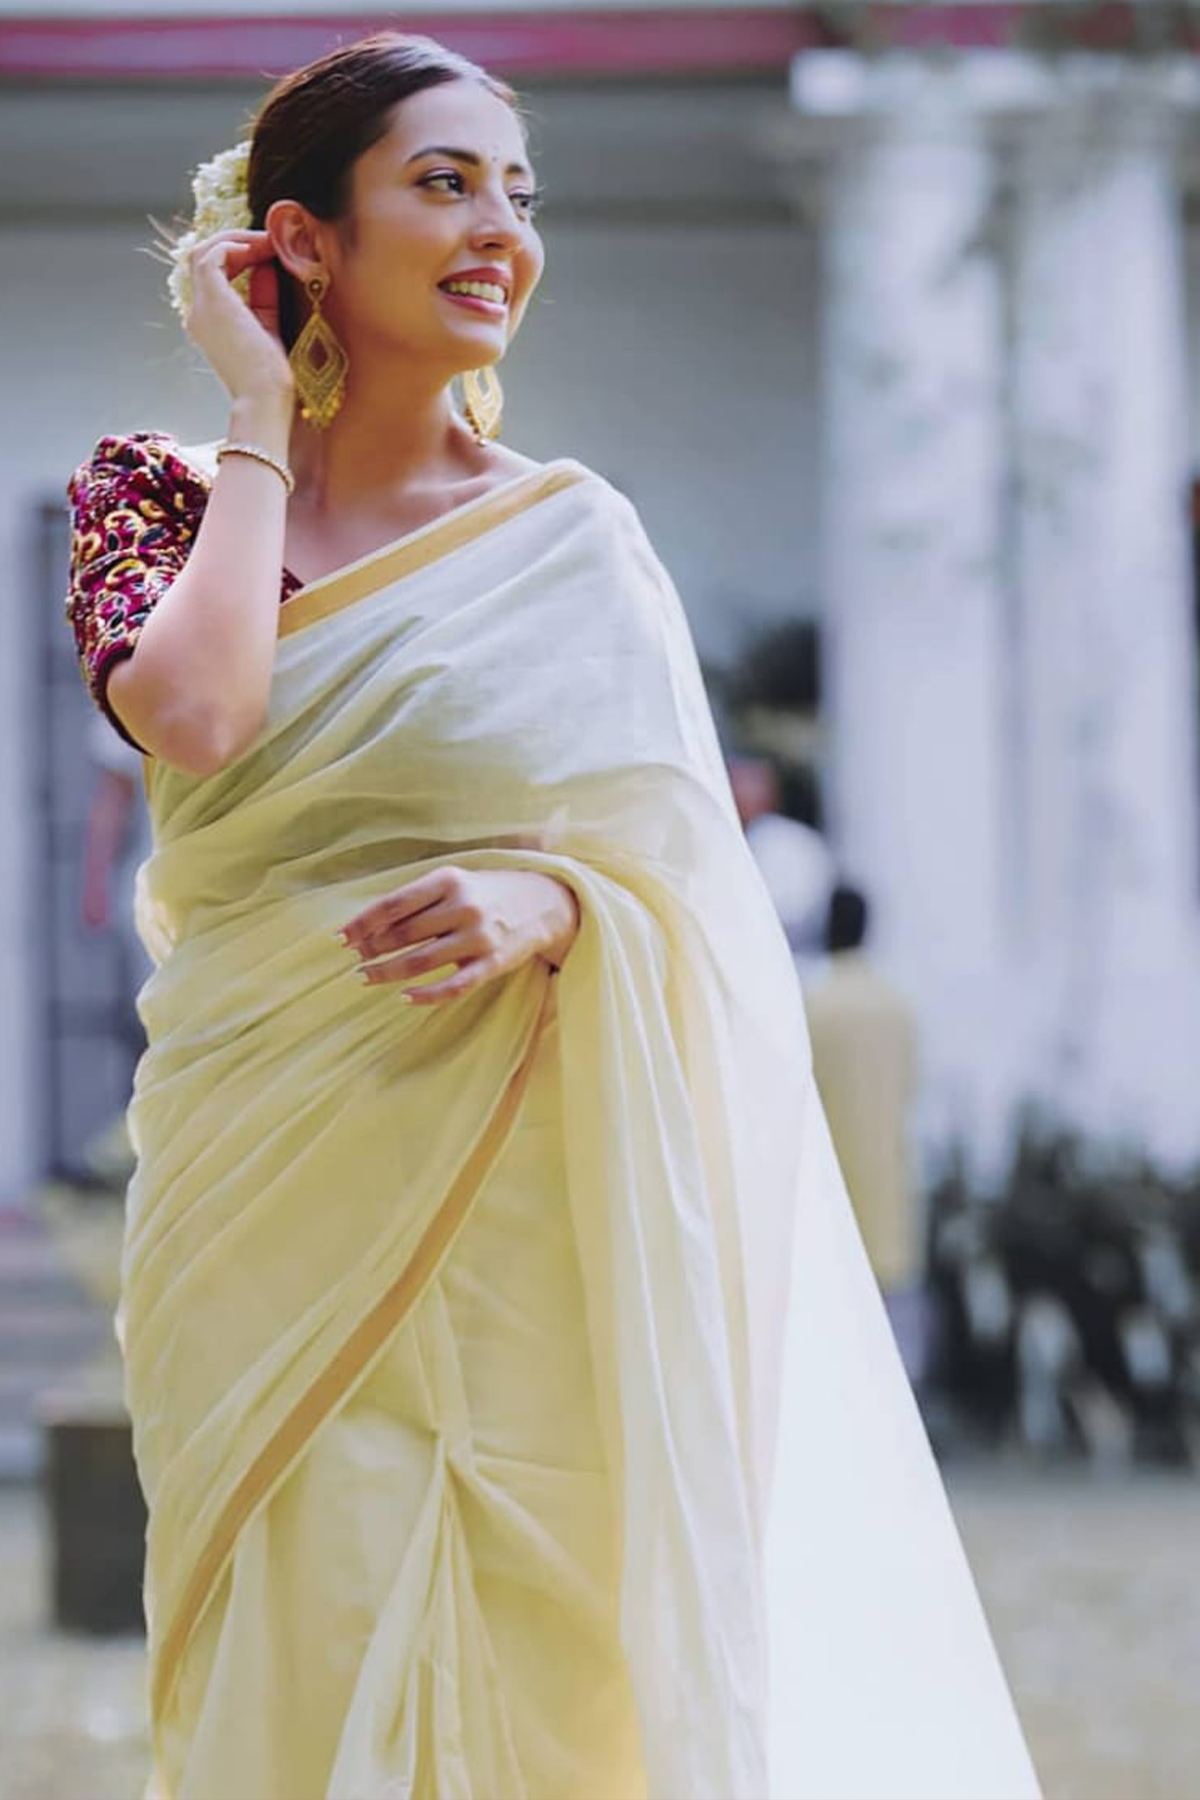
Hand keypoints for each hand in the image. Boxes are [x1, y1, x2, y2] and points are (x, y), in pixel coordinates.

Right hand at [184, 228, 293, 409]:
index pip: (215, 274)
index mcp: (210, 322)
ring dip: (237, 240)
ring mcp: (201, 308)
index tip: (271, 252)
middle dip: (237, 242)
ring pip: (203, 252)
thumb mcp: (269, 327)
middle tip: (269, 240)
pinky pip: (212, 256)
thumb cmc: (271, 378)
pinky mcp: (211, 303)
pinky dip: (235, 246)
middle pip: (205, 258)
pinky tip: (260, 250)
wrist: (265, 402)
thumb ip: (264, 295)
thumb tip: (267, 263)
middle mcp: (199, 313)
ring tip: (267, 241)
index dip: (242, 256)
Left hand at [337, 866, 580, 1005]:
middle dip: (370, 949)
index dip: (362, 923)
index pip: (393, 905)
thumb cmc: (486, 892)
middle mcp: (463, 907)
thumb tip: (367, 927)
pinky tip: (404, 997)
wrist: (543, 902)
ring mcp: (479, 937)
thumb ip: (416, 899)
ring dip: (386, 972)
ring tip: (364, 977)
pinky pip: (452, 986)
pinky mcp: (492, 964)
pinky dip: (424, 995)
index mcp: (449, 880)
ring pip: (419, 961)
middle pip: (402, 934)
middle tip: (353, 958)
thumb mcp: (454, 882)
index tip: (340, 938)